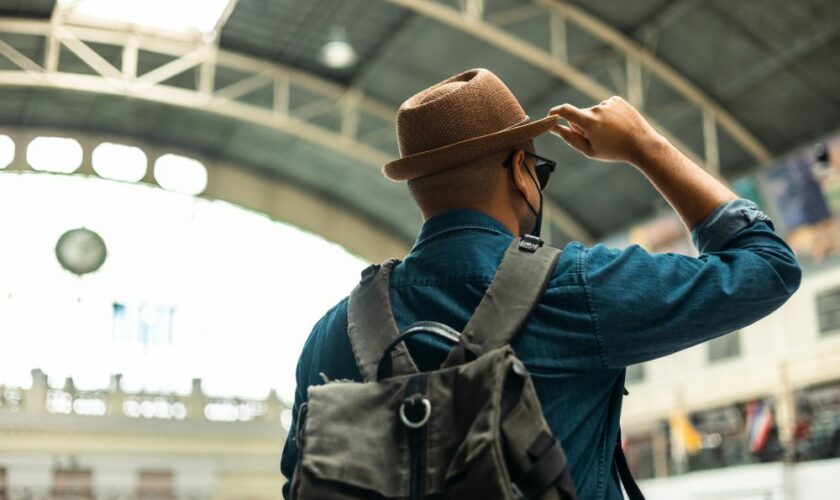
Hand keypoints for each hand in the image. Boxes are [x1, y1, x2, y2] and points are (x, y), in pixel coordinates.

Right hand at [548, 96, 662, 165]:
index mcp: (589, 122)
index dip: (554, 112)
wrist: (642, 144)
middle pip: (580, 115)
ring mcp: (608, 103)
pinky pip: (604, 107)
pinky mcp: (617, 100)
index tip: (551, 117)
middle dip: (582, 125)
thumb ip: (569, 138)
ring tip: (611, 133)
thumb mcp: (589, 150)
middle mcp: (597, 109)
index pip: (564, 110)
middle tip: (596, 138)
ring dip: (596, 121)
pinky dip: (607, 115)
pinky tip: (617, 124)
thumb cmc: (614, 151)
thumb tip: (553, 128)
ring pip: (593, 112)